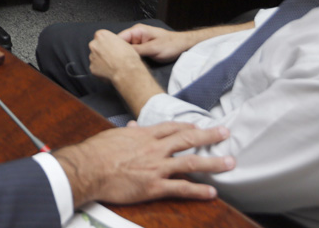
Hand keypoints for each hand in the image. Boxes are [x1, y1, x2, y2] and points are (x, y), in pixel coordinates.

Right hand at [53, 122, 232, 205]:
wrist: (88, 168)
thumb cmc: (97, 152)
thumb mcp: (114, 136)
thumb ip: (129, 132)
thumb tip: (135, 126)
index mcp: (144, 135)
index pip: (172, 127)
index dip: (188, 127)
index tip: (199, 127)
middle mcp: (155, 148)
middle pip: (187, 139)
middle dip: (209, 136)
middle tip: (225, 133)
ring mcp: (156, 167)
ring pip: (191, 163)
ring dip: (213, 163)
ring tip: (229, 162)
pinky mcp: (154, 186)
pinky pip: (181, 188)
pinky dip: (198, 190)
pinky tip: (211, 192)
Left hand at [89, 29, 146, 80]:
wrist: (126, 71)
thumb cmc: (127, 57)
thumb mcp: (122, 41)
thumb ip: (112, 40)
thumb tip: (112, 44)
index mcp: (101, 35)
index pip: (100, 36)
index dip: (107, 43)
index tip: (111, 47)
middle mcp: (93, 44)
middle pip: (96, 46)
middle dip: (102, 51)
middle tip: (111, 56)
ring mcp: (91, 56)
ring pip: (95, 57)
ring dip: (101, 60)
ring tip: (112, 64)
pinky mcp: (92, 67)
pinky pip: (95, 67)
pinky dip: (100, 69)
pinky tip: (109, 70)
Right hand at [117, 23, 193, 63]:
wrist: (183, 46)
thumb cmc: (171, 44)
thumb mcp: (153, 48)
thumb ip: (137, 50)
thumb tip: (122, 54)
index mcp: (137, 30)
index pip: (119, 37)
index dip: (113, 47)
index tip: (110, 58)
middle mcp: (136, 35)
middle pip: (121, 44)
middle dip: (118, 53)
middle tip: (115, 64)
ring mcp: (139, 42)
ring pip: (126, 50)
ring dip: (125, 56)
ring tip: (120, 66)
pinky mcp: (142, 48)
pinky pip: (133, 53)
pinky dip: (131, 58)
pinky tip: (128, 65)